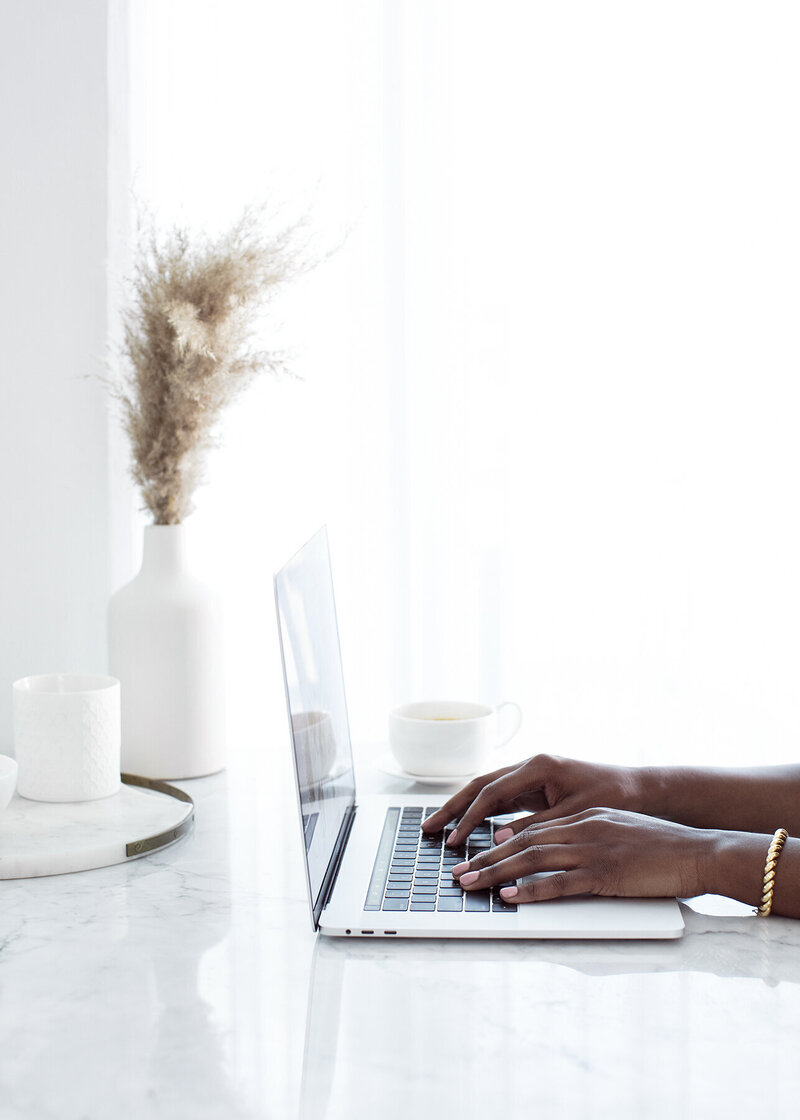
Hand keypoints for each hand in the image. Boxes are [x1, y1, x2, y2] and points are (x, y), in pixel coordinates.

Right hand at [421, 754, 643, 845]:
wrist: (639, 789)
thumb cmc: (612, 797)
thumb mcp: (574, 815)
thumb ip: (535, 827)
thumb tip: (499, 839)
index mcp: (538, 766)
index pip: (491, 792)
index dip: (469, 817)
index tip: (454, 839)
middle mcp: (530, 766)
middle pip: (480, 786)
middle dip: (453, 807)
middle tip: (429, 828)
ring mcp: (531, 775)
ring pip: (487, 791)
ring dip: (464, 809)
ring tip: (441, 828)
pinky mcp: (536, 787)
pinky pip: (501, 799)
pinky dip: (482, 812)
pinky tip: (468, 827)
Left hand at [450, 808, 713, 902]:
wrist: (698, 853)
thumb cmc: (662, 848)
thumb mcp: (618, 832)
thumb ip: (587, 836)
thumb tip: (556, 851)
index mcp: (585, 818)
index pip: (532, 827)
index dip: (499, 841)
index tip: (474, 852)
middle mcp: (583, 828)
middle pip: (522, 841)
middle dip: (485, 858)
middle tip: (458, 872)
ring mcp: (592, 850)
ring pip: (532, 859)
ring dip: (496, 873)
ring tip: (470, 884)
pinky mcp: (605, 875)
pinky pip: (559, 882)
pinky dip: (531, 890)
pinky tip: (509, 897)